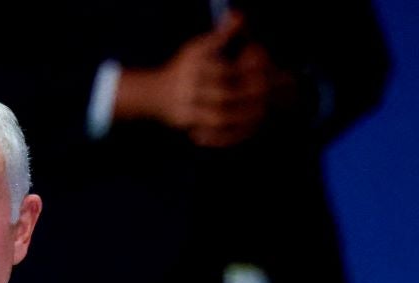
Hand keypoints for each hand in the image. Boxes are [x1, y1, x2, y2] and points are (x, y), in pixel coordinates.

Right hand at [116, 12, 283, 147]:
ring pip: (219, 114)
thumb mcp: (200, 47)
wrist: (152, 93)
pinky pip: (210, 130)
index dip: (248, 72)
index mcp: (195, 59)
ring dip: (242, 116)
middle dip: (249, 96)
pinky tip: (241, 127)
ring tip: (260, 113)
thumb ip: (222, 34)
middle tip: (267, 97)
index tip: (266, 72)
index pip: (226, 67)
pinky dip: (225, 131)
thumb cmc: (184, 69)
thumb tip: (239, 15)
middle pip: (225, 92)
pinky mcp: (184, 119)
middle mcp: (189, 80)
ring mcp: (186, 102)